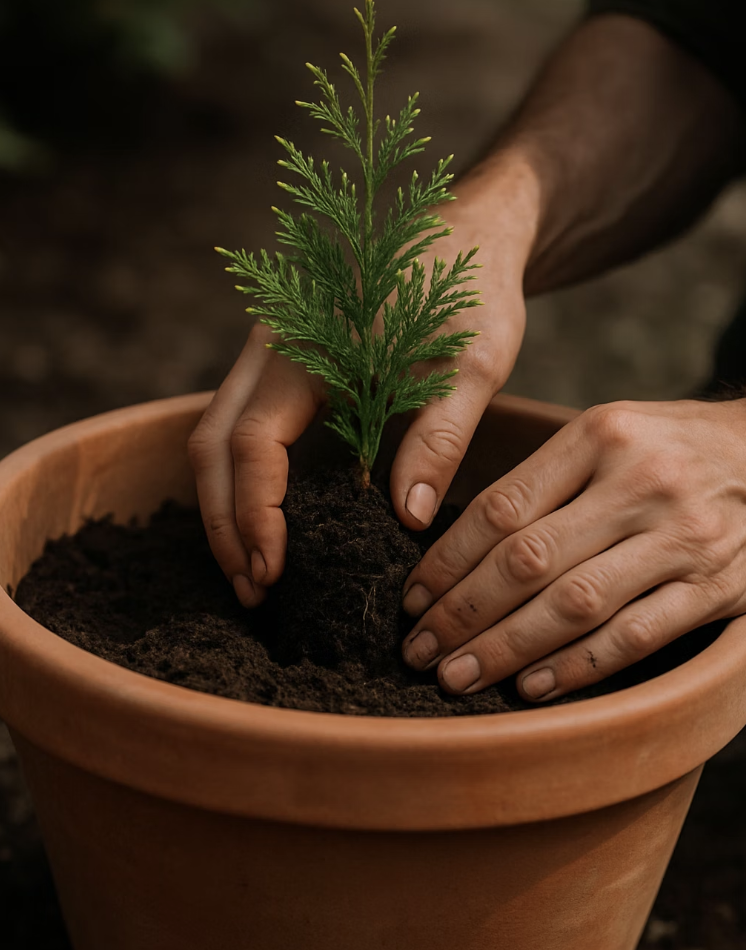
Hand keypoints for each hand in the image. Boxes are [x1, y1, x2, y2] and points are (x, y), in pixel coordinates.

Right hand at [189, 164, 536, 606]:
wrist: (465, 229)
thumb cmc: (470, 289)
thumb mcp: (474, 362)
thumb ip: (439, 438)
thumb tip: (404, 520)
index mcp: (309, 344)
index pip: (255, 444)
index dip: (255, 515)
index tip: (273, 572)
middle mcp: (271, 346)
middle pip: (212, 445)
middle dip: (223, 524)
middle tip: (253, 589)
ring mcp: (271, 352)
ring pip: (216, 436)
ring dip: (225, 506)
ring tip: (253, 569)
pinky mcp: (284, 363)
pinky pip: (240, 425)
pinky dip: (240, 479)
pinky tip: (266, 520)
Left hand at [401, 398, 745, 699]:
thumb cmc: (670, 448)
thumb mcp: (608, 434)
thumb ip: (543, 480)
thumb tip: (460, 548)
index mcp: (600, 436)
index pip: (502, 507)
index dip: (446, 561)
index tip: (413, 598)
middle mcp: (641, 483)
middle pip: (528, 560)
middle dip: (462, 613)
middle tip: (418, 649)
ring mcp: (683, 538)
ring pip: (575, 606)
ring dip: (506, 649)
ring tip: (457, 676)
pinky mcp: (717, 588)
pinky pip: (635, 638)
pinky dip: (577, 667)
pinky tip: (531, 686)